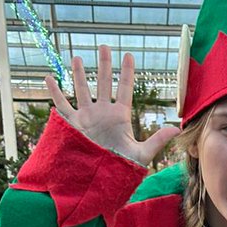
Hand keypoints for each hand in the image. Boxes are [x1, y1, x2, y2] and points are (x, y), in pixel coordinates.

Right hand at [44, 45, 178, 166]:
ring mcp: (87, 118)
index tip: (128, 55)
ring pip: (82, 90)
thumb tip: (177, 129)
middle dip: (104, 65)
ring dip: (80, 75)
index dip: (127, 72)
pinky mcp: (73, 126)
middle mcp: (103, 113)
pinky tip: (49, 78)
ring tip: (78, 58)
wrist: (100, 180)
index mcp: (120, 117)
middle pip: (104, 83)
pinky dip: (55, 93)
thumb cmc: (122, 168)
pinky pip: (62, 106)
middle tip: (104, 46)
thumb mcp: (141, 154)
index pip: (125, 89)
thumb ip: (157, 140)